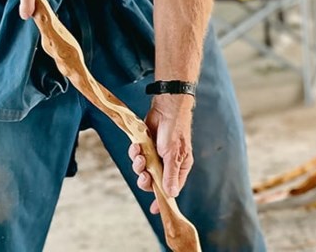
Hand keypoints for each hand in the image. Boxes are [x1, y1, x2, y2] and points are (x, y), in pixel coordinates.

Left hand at [130, 94, 194, 213]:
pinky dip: (135, 153)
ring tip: (140, 155)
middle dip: (146, 179)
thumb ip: (170, 175)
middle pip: (153, 181)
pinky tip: (137, 146)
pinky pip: (137, 156)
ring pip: (143, 169)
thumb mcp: (173, 155)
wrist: (166, 107)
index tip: (154, 209)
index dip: (162, 199)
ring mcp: (157, 155)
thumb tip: (172, 194)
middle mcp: (168, 163)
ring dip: (139, 164)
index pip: (171, 188)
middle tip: (144, 174)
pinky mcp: (147, 146)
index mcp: (180, 167)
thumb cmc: (175, 129)